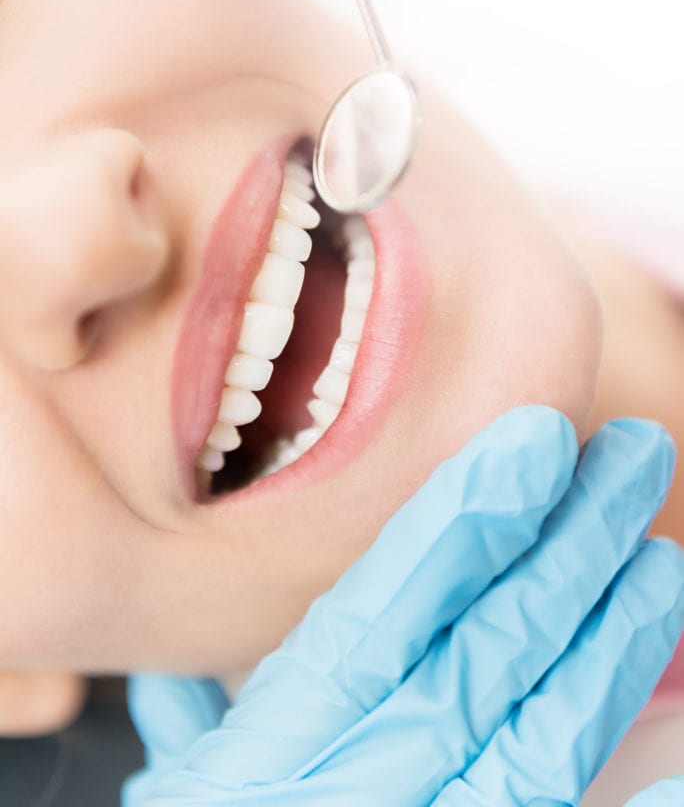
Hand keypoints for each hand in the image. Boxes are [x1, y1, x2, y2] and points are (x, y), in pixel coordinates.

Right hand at [124, 407, 683, 805]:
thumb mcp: (186, 805)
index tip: (533, 443)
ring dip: (614, 641)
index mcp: (269, 764)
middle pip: (484, 655)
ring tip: (662, 559)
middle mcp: (359, 800)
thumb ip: (198, 731)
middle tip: (631, 458)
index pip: (384, 615)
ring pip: (546, 737)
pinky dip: (640, 790)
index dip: (464, 522)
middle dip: (566, 548)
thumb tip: (193, 665)